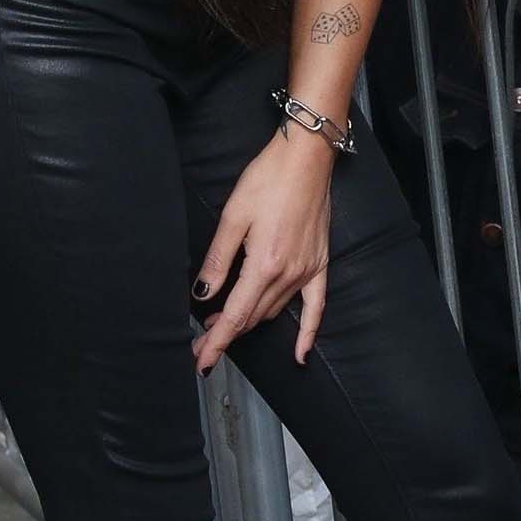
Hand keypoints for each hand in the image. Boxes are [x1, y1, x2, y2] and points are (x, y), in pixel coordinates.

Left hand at [192, 131, 335, 371]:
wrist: (306, 158)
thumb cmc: (268, 180)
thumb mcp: (233, 217)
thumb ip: (218, 260)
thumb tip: (202, 294)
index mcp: (263, 265)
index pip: (234, 316)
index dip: (216, 342)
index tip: (202, 361)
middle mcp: (288, 275)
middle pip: (252, 317)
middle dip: (225, 332)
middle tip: (200, 338)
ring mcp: (307, 271)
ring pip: (273, 312)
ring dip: (249, 323)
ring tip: (223, 326)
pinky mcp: (320, 264)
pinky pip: (316, 308)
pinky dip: (307, 333)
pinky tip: (300, 354)